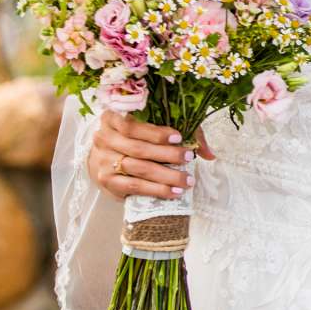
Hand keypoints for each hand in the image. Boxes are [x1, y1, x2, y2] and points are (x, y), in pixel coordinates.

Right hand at [87, 109, 212, 200]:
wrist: (101, 158)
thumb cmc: (132, 139)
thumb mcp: (150, 128)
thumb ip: (179, 134)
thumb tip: (209, 154)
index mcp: (112, 118)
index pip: (132, 125)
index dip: (156, 133)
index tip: (179, 137)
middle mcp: (103, 138)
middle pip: (138, 148)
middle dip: (167, 155)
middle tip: (188, 158)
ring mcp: (103, 161)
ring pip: (138, 169)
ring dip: (166, 176)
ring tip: (186, 180)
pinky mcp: (107, 182)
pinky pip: (134, 187)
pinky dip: (156, 190)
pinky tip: (172, 192)